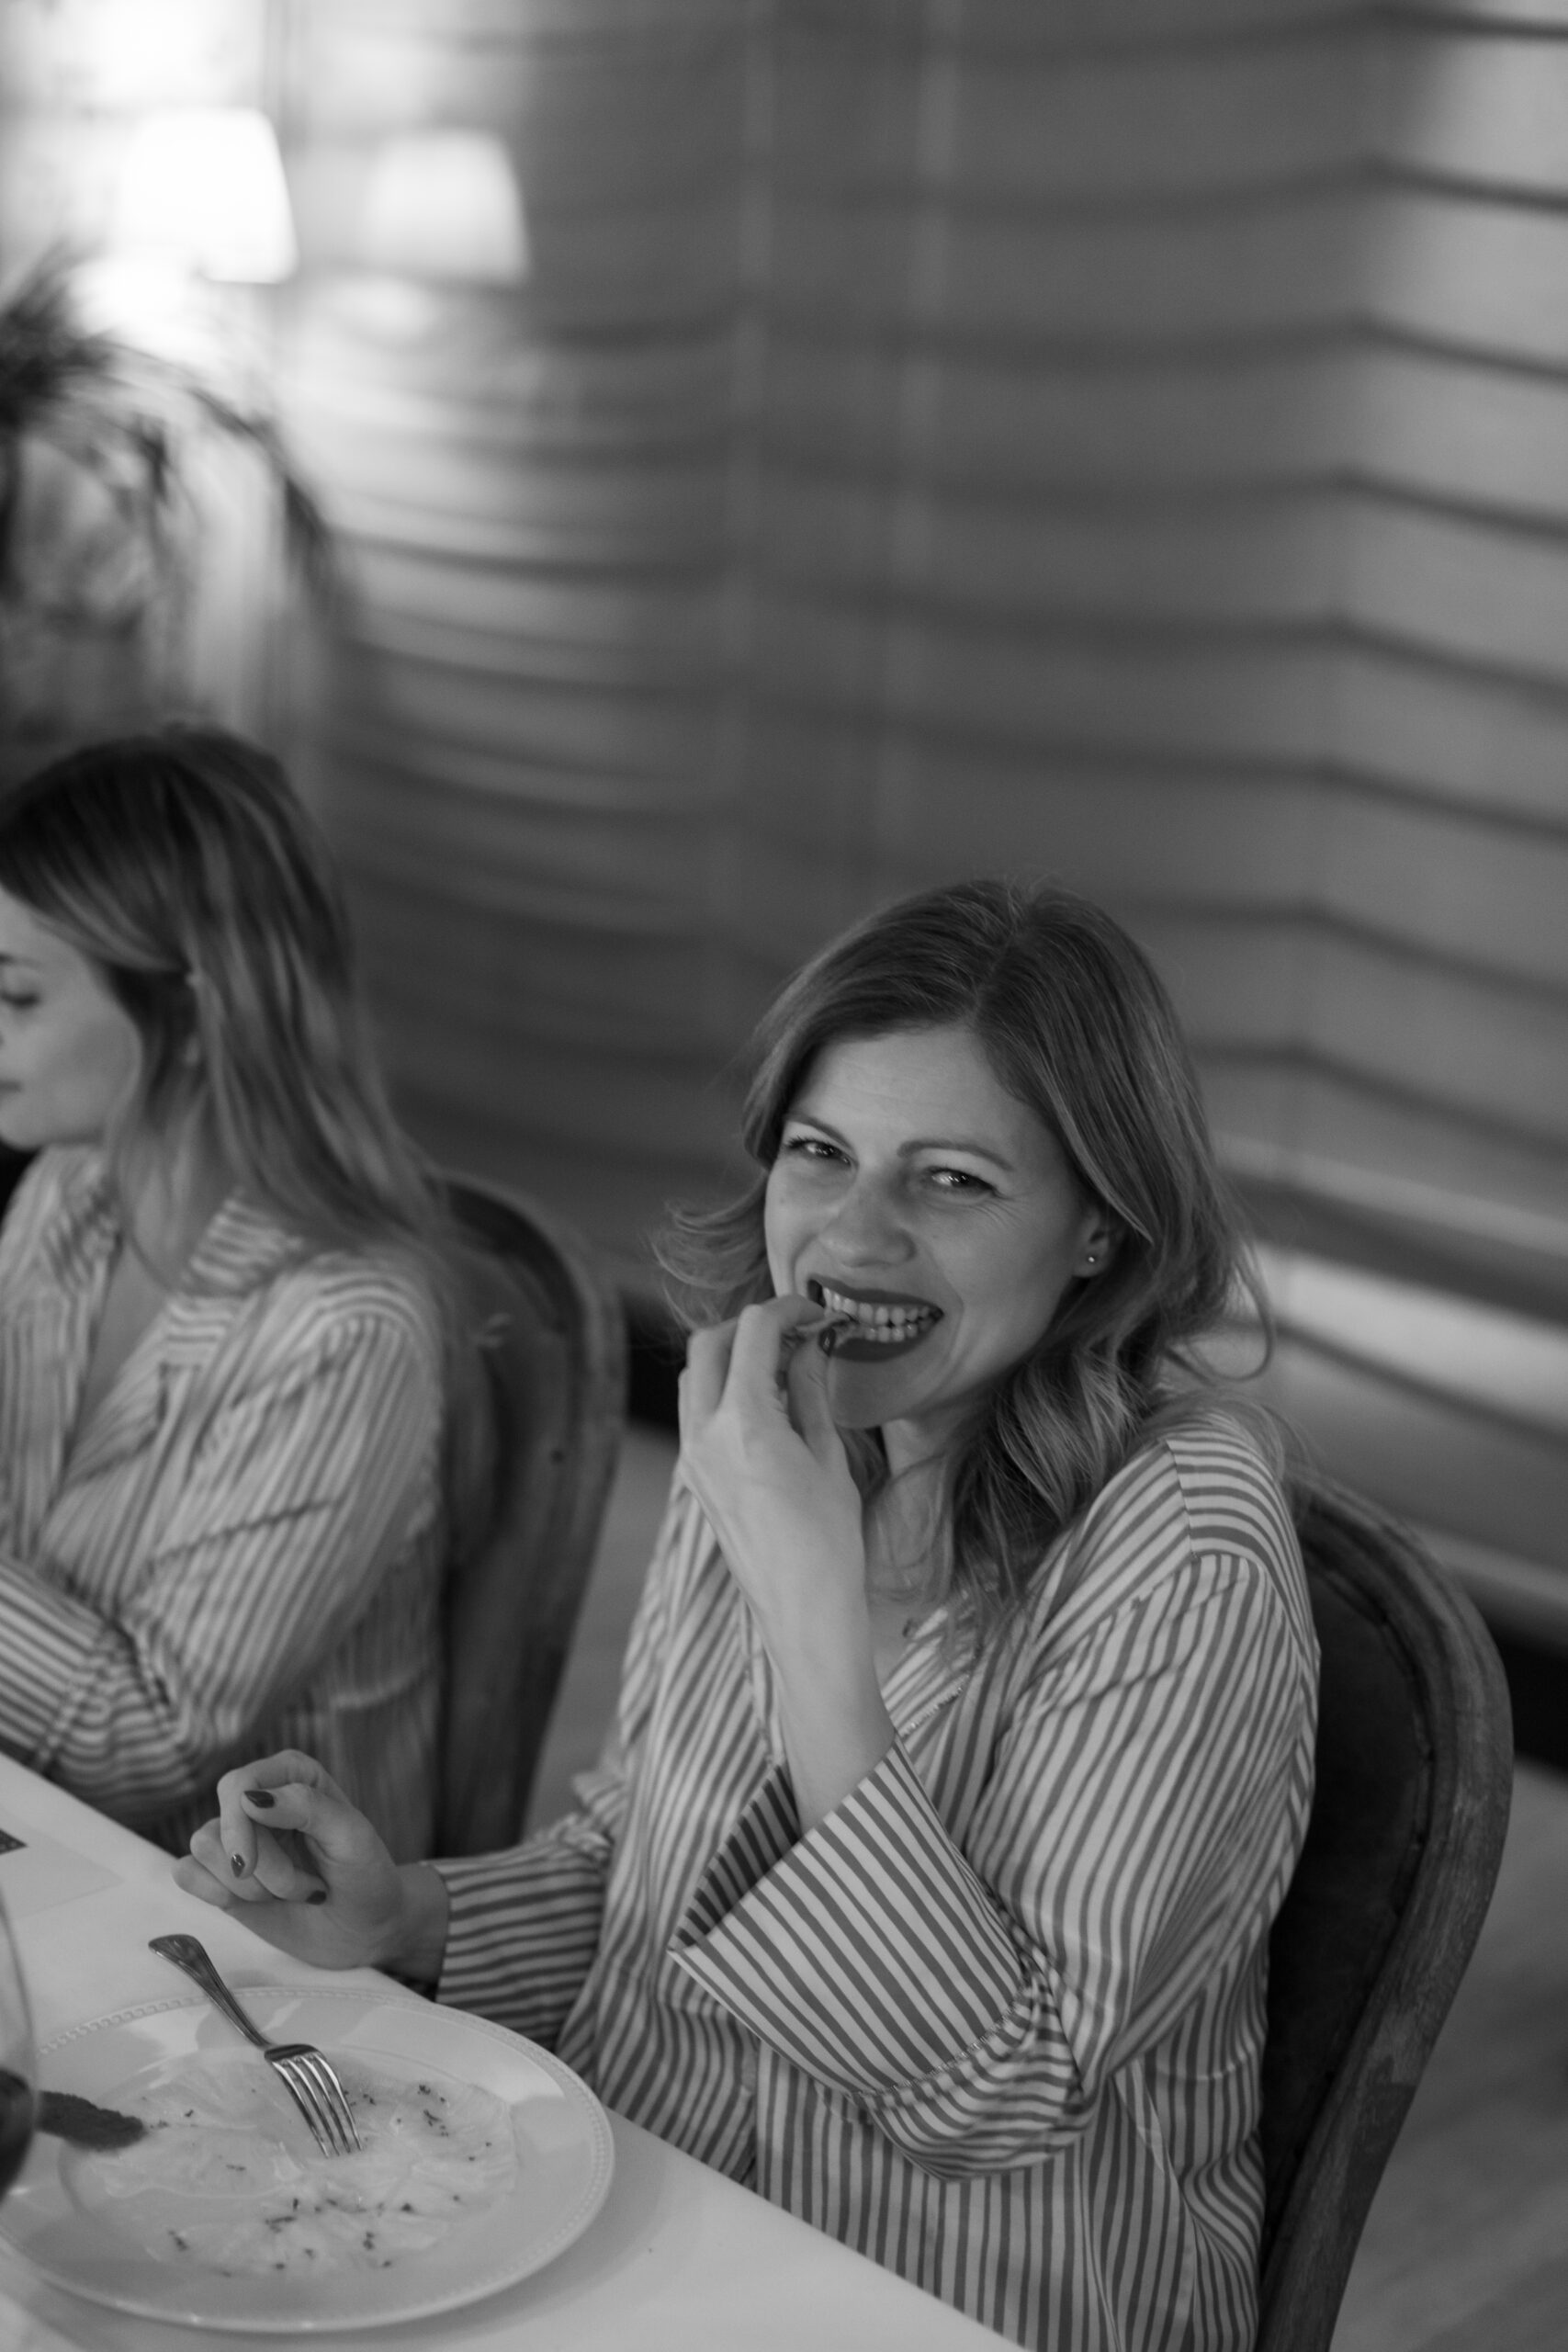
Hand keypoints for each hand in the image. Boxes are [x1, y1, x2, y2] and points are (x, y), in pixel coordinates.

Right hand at [172, 1750, 448, 1979]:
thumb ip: (307, 1806)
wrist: (365, 1927)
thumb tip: (250, 1798)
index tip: (256, 1864)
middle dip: (258, 1867)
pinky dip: (210, 1892)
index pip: (238, 1784)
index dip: (239, 1827)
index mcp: (291, 1774)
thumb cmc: (365, 1875)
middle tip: (303, 1888)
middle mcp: (259, 1799)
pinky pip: (186, 1872)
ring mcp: (238, 1838)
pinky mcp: (222, 1874)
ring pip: (202, 1849)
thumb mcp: (351, 1837)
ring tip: (289, 1894)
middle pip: (220, 1824)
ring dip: (247, 1886)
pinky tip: (249, 1903)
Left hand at [678, 1297, 865, 1641]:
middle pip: (709, 1343)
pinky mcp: (693, 1479)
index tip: (816, 1313)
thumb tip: (810, 1345)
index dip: (787, 1310)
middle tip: (795, 1332)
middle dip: (750, 1326)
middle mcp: (704, 1435)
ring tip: (781, 1368)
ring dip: (730, 1357)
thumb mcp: (830, 1456)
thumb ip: (811, 1392)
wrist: (803, 1610)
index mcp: (744, 1423)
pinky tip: (765, 1405)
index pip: (754, 1332)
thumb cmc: (829, 1541)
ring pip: (695, 1377)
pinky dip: (722, 1392)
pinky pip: (695, 1414)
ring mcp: (692, 1458)